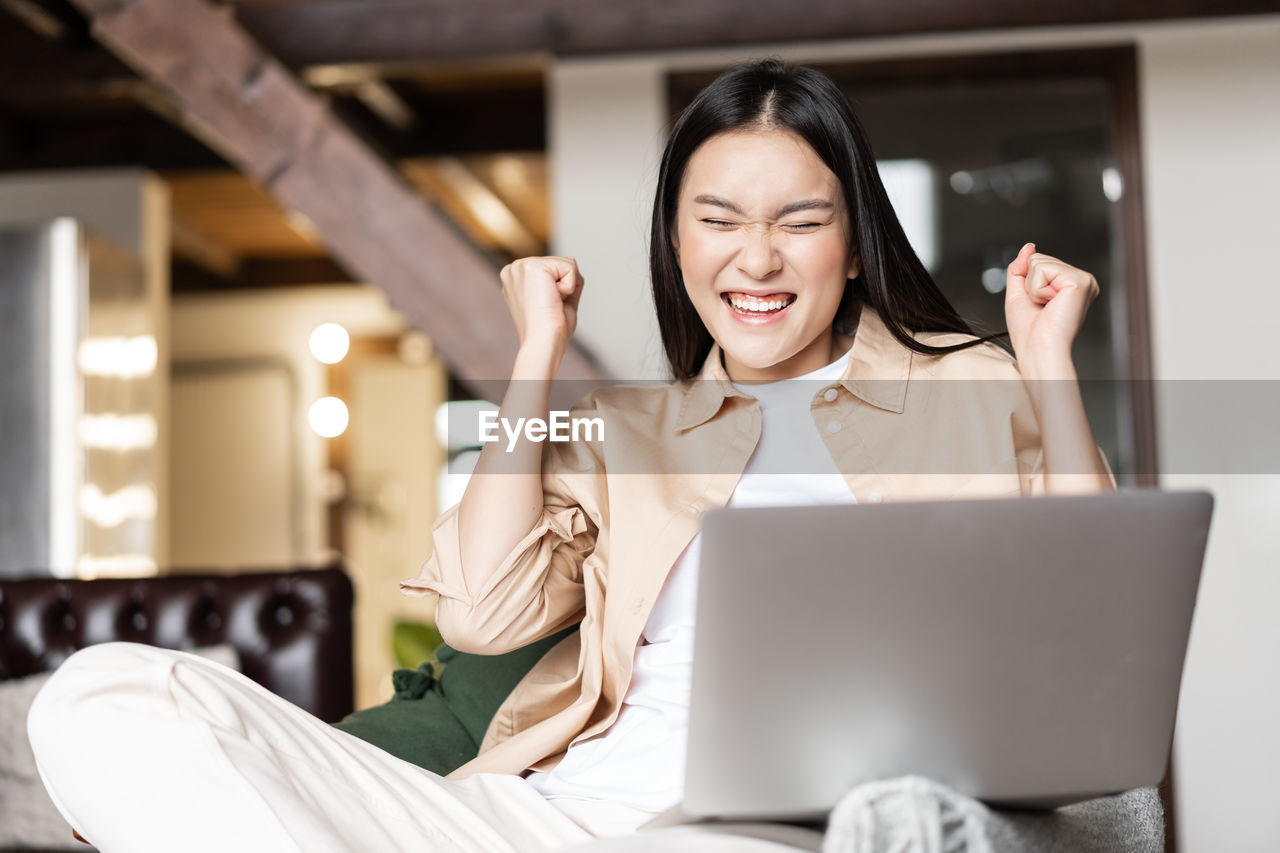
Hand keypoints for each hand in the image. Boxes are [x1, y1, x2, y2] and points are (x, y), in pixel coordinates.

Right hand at [500, 256, 583, 359]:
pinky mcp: (533, 266)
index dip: (560, 290)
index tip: (546, 307)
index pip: (553, 270)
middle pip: (560, 263)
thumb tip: (571, 258)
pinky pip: (571, 267)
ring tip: (551, 303)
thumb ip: (564, 280)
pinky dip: (570, 287)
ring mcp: (521, 266)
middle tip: (550, 306)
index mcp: (515, 278)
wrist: (543, 342)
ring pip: (567, 263)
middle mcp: (514, 269)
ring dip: (568, 287)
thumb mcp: (559, 300)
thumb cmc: (549, 330)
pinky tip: (553, 299)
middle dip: (565, 287)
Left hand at [1003, 243, 1099, 369]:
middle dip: (1030, 283)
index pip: (1039, 262)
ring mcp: (1084, 279)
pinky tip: (1051, 303)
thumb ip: (1021, 268)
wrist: (1037, 349)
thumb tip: (1029, 246)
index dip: (1028, 282)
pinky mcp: (1081, 281)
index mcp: (1069, 283)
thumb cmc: (1030, 331)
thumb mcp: (1019, 294)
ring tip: (1046, 305)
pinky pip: (1044, 268)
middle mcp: (1081, 279)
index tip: (1038, 304)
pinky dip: (1038, 288)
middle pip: (1039, 258)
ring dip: (1033, 287)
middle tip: (1041, 306)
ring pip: (1039, 262)